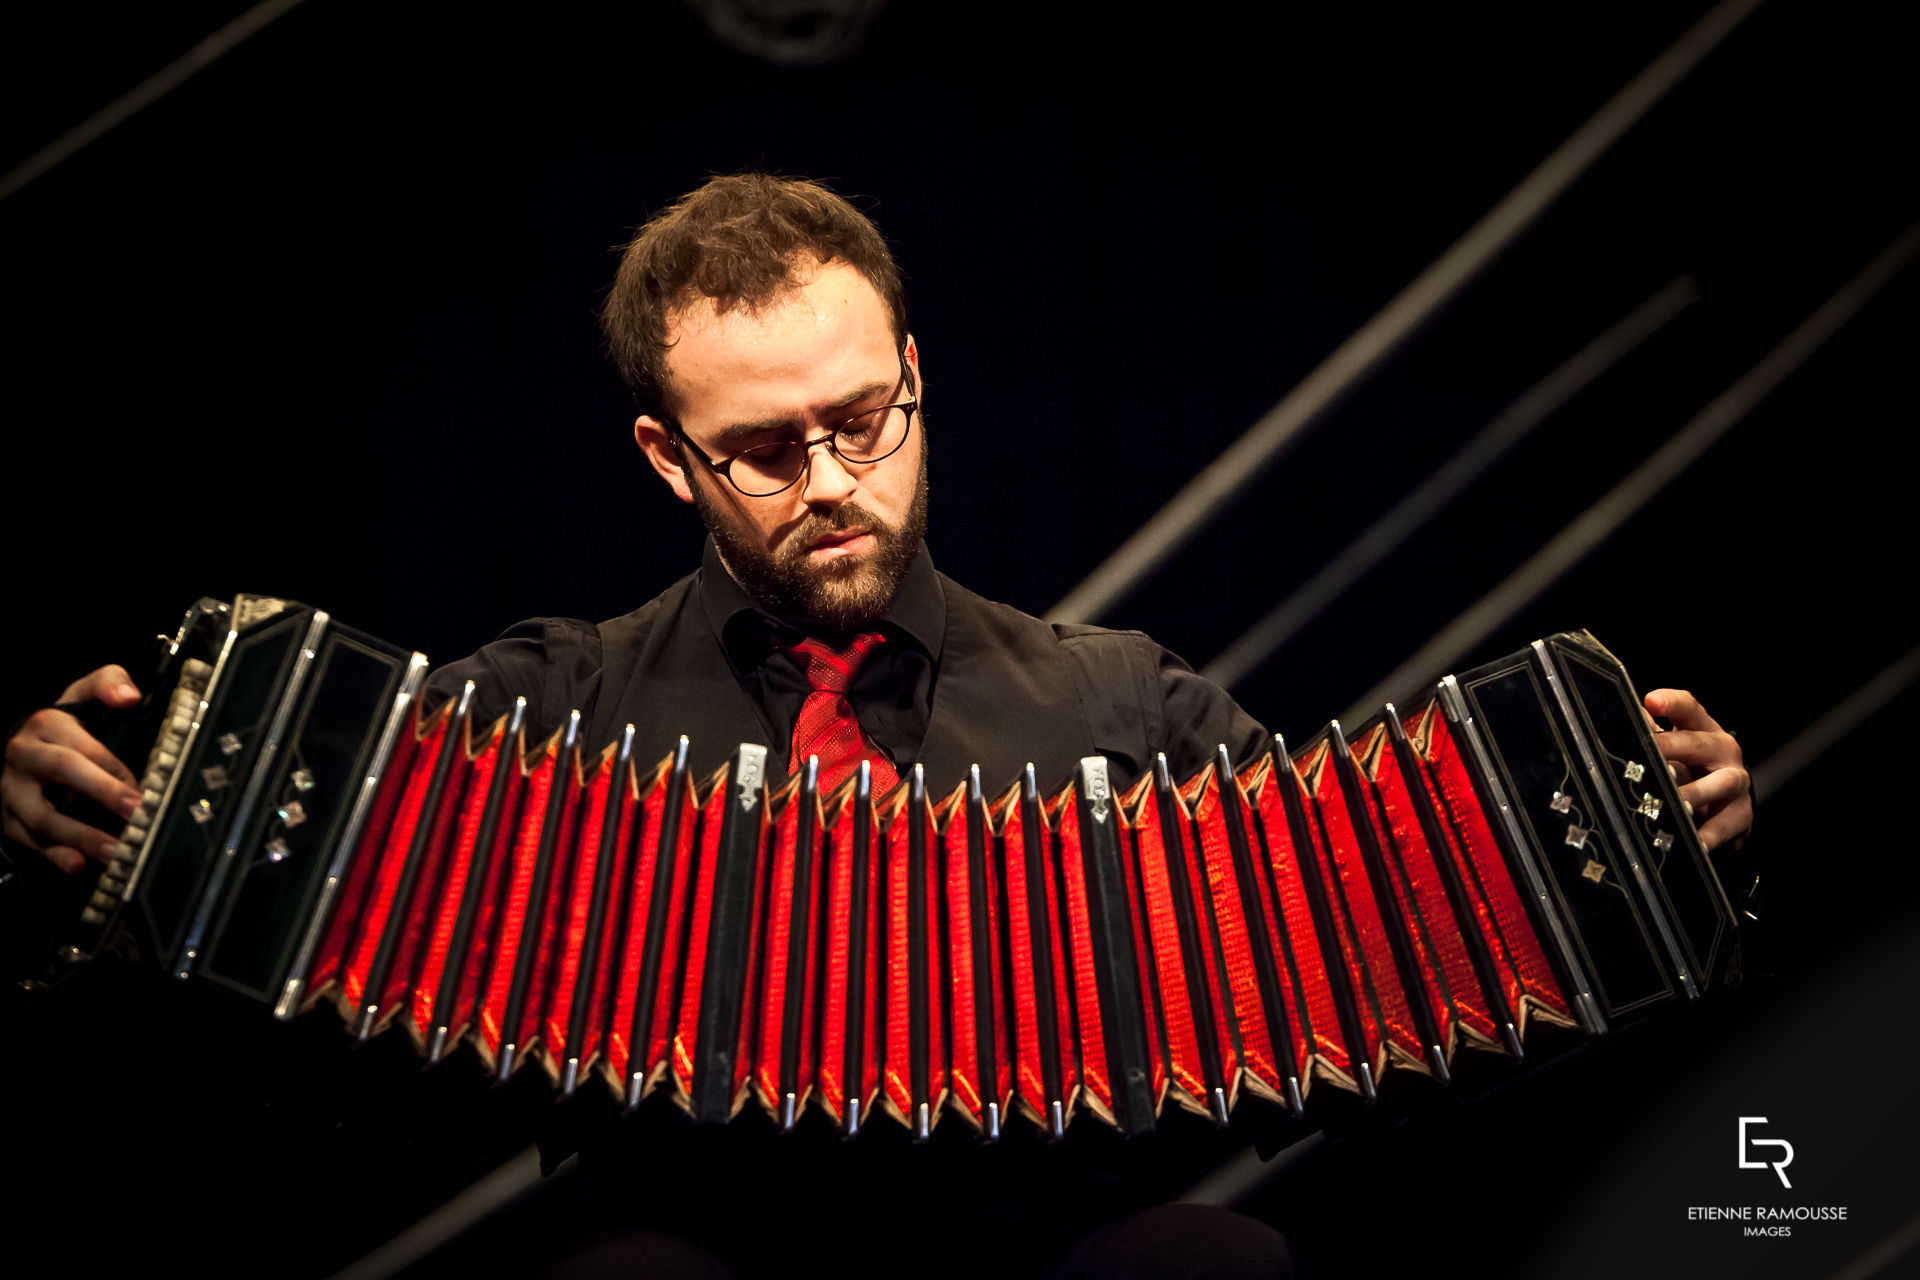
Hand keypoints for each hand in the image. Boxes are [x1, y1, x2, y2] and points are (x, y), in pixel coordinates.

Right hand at [2, 666, 145, 873]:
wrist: (29, 746)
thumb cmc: (71, 722)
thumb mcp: (86, 693)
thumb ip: (110, 683)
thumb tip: (128, 696)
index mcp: (47, 724)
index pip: (84, 745)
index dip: (114, 768)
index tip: (143, 789)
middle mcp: (24, 755)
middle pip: (62, 772)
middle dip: (101, 794)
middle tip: (136, 814)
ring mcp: (13, 789)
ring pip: (41, 814)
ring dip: (79, 836)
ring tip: (115, 852)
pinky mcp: (8, 818)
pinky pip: (26, 840)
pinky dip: (52, 855)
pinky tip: (77, 866)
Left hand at [1643, 688, 1750, 853]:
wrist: (1729, 800)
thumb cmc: (1693, 766)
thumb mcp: (1673, 747)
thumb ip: (1650, 733)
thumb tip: (1617, 718)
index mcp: (1703, 729)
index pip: (1689, 709)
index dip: (1672, 703)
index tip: (1651, 701)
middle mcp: (1723, 751)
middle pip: (1701, 744)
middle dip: (1676, 746)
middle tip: (1655, 751)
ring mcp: (1735, 781)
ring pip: (1719, 783)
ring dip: (1695, 793)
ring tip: (1673, 803)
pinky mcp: (1741, 813)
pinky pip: (1725, 825)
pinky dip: (1709, 835)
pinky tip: (1694, 842)